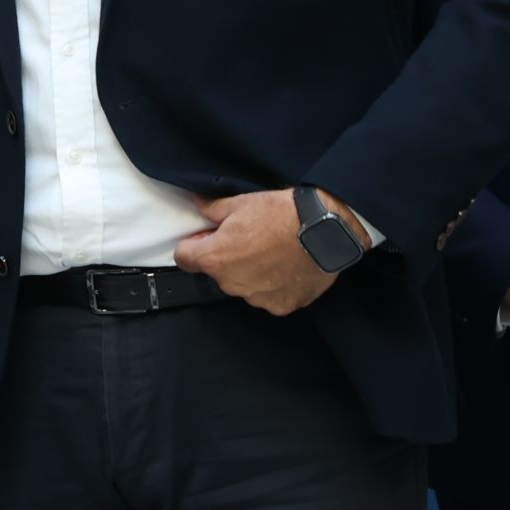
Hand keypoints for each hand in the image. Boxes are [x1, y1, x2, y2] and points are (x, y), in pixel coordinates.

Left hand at [173, 189, 363, 314]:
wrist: (325, 230)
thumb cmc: (280, 214)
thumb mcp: (240, 203)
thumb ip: (212, 209)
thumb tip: (197, 204)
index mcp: (214, 259)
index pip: (184, 257)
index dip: (194, 244)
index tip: (209, 237)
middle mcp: (231, 284)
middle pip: (216, 272)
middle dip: (226, 257)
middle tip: (249, 240)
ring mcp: (256, 298)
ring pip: (243, 285)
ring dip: (250, 273)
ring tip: (272, 253)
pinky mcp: (281, 306)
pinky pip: (268, 296)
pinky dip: (274, 285)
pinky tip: (286, 267)